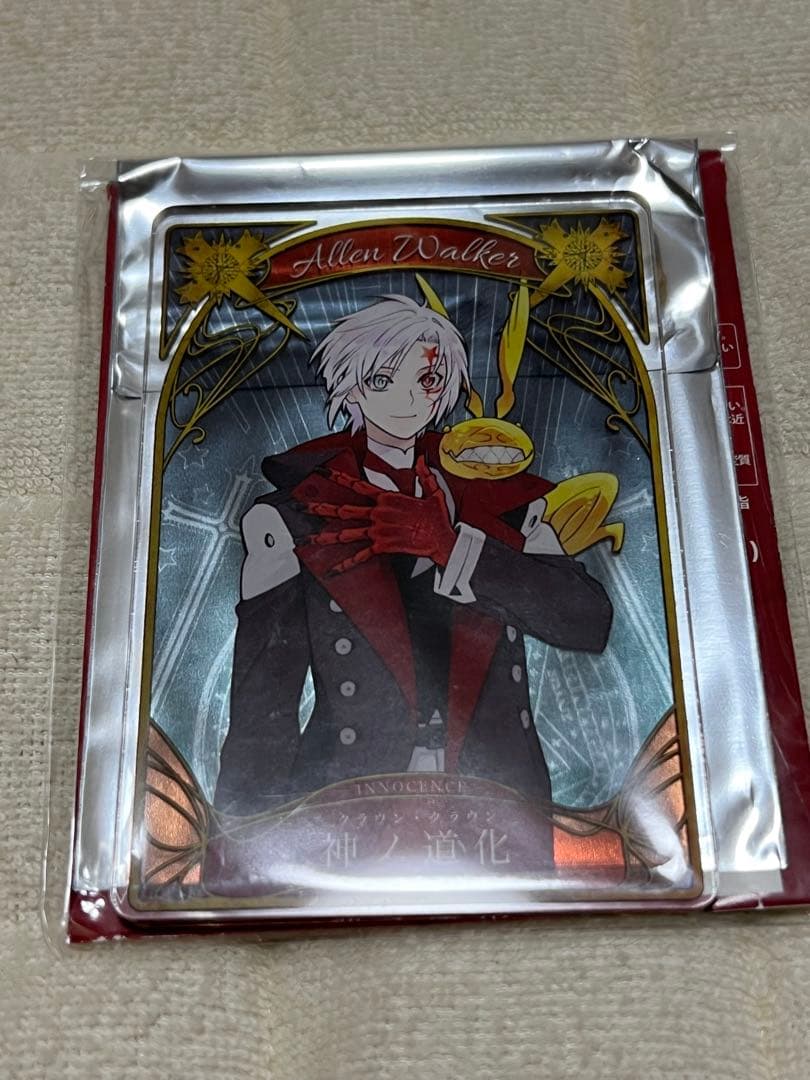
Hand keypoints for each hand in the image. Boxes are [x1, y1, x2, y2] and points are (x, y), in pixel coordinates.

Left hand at [302, 456, 456, 573]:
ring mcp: (378, 531)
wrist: (441, 539)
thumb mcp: (433, 492)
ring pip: (347, 533)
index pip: (358, 485)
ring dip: (326, 536)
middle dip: (322, 508)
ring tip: (310, 538)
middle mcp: (378, 513)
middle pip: (344, 510)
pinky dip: (346, 564)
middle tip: (304, 507)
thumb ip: (424, 475)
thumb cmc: (436, 519)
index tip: (323, 473)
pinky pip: (360, 556)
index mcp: (387, 498)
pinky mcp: (382, 547)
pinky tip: (333, 570)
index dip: (339, 478)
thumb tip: (421, 461)